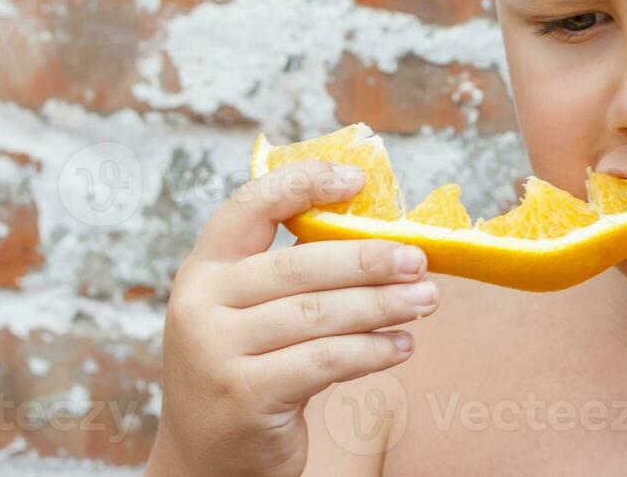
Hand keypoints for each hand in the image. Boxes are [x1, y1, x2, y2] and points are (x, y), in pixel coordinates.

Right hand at [148, 159, 439, 476]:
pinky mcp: (245, 396)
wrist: (206, 458)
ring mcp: (217, 353)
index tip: (357, 179)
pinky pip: (325, 360)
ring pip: (319, 314)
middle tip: (419, 260)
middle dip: (369, 260)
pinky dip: (372, 350)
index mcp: (204, 270)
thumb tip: (383, 235)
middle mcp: (200, 306)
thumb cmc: (248, 369)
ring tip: (426, 300)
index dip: (303, 183)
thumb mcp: (249, 313)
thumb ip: (292, 274)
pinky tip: (402, 346)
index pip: (249, 207)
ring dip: (383, 305)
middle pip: (298, 266)